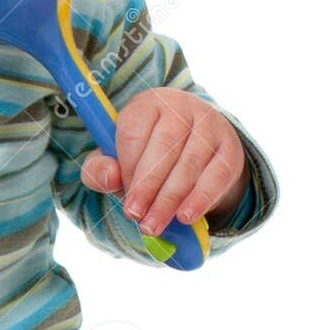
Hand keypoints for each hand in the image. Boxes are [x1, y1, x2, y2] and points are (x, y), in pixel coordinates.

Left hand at [78, 88, 246, 238]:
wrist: (193, 145)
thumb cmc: (143, 152)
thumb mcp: (114, 157)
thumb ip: (100, 168)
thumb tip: (110, 177)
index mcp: (147, 104)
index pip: (135, 133)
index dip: (128, 168)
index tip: (124, 198)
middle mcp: (181, 107)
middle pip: (164, 148)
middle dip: (148, 187)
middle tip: (135, 216)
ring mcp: (209, 125)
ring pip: (189, 163)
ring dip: (170, 198)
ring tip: (154, 225)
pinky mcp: (230, 147)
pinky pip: (217, 174)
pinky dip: (201, 198)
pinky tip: (186, 217)